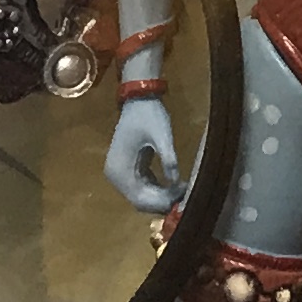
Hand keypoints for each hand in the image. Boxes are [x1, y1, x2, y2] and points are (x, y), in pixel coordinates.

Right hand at [104, 96, 182, 214]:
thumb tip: (177, 182)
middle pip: (140, 201)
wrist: (139, 98)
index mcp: (120, 169)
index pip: (140, 199)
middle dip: (162, 202)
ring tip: (182, 190)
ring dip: (161, 197)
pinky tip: (173, 185)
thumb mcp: (162, 135)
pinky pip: (142, 187)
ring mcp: (120, 173)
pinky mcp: (127, 169)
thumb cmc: (149, 114)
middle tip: (185, 196)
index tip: (182, 198)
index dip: (161, 202)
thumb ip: (169, 159)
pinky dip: (157, 189)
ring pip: (141, 196)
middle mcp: (116, 176)